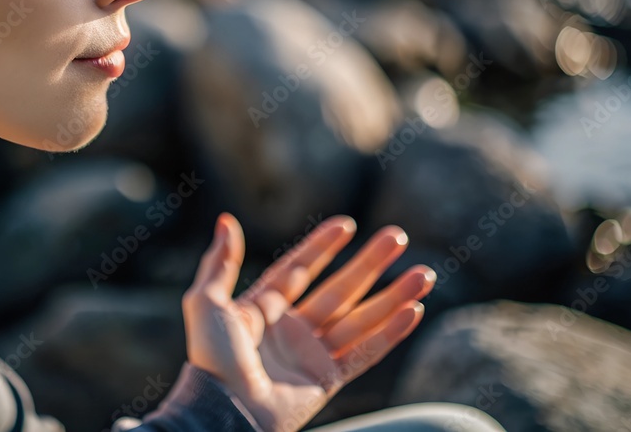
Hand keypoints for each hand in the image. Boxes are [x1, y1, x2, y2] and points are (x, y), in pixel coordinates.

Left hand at [181, 213, 434, 431]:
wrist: (223, 409)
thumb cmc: (211, 358)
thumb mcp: (206, 302)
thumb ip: (221, 263)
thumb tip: (227, 220)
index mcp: (264, 308)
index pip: (299, 270)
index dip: (321, 246)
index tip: (346, 224)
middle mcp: (291, 329)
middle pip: (339, 289)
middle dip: (370, 263)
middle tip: (398, 237)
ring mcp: (311, 355)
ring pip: (360, 319)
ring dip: (393, 296)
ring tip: (425, 273)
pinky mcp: (327, 381)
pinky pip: (365, 353)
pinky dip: (390, 333)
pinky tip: (413, 310)